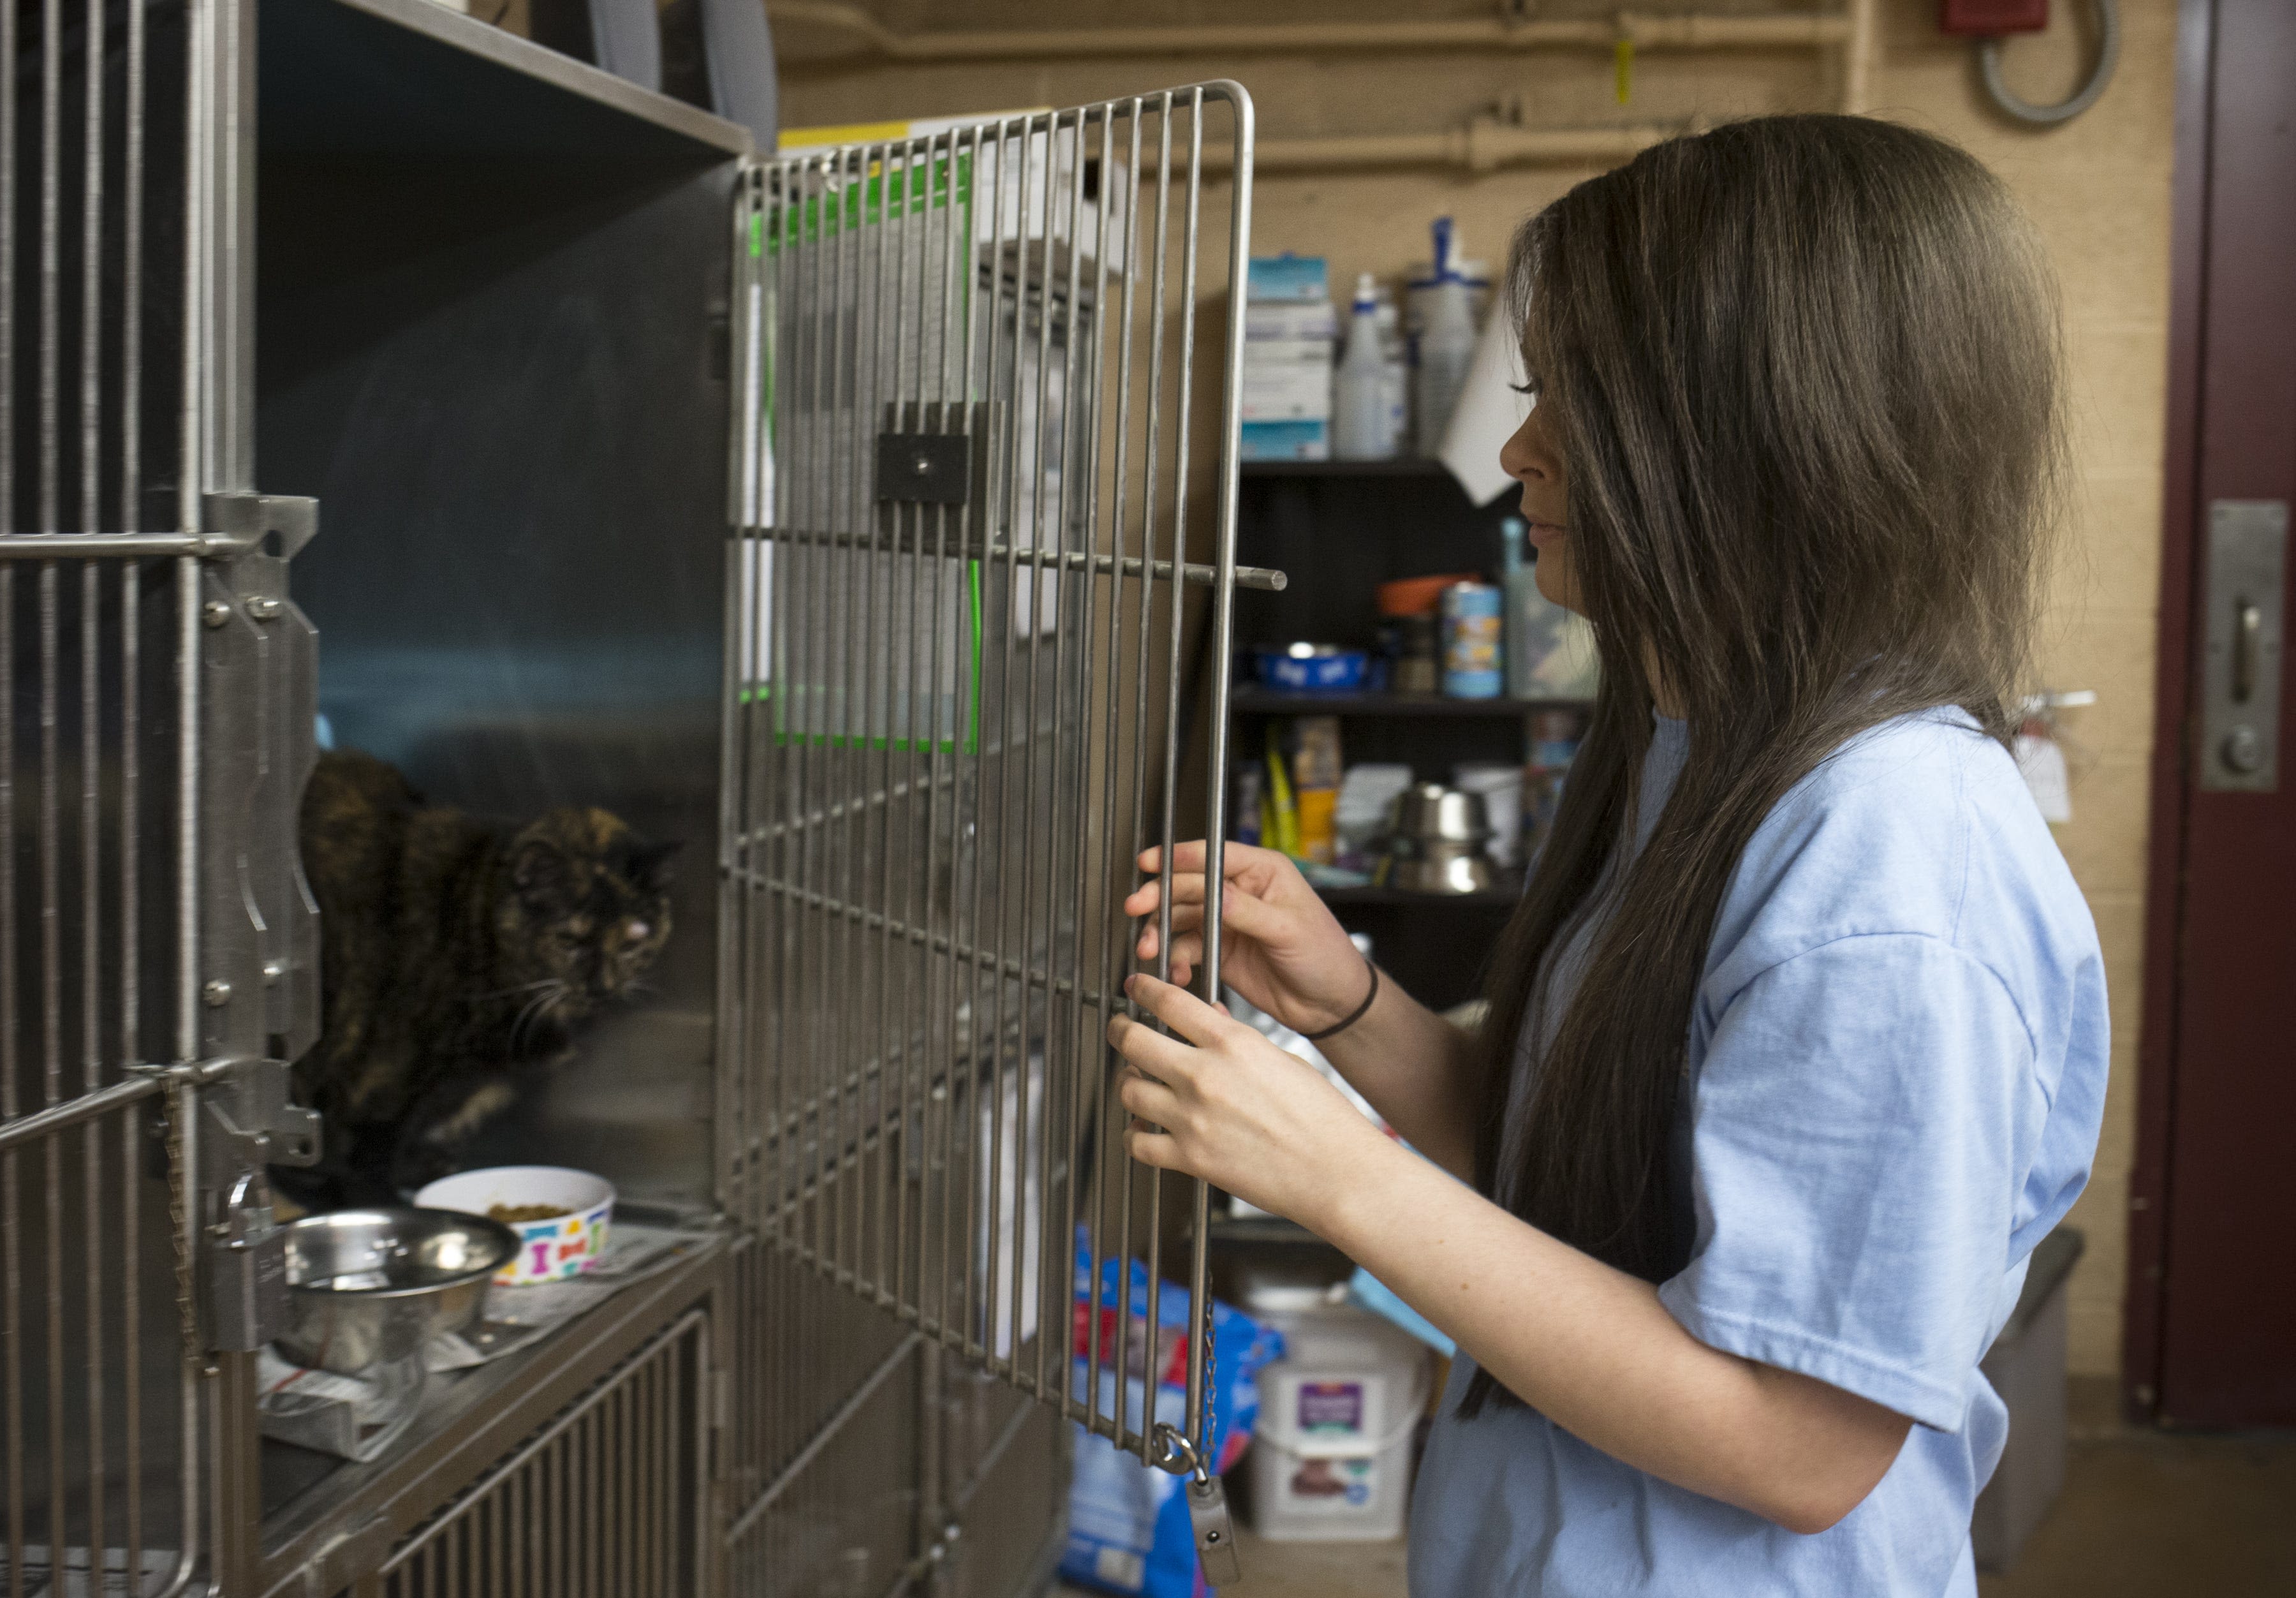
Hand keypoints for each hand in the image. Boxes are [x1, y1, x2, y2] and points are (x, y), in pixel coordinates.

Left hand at [1109, 972, 1392, 1229]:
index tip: (1136, 988)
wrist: (1336, 1173)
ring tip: (1135, 1080)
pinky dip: (1134, 1134)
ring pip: (1129, 1089)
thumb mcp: (1283, 1059)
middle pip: (1134, 1040)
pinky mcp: (1190, 1159)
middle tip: (1121, 1030)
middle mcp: (1204, 1076)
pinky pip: (1138, 1143)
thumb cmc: (1322, 1118)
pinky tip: (1141, 1129)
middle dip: (1121, 1030)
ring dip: (1128, 1081)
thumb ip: (1238, 1040)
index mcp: (1232, 1044)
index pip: (1169, 1002)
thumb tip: (1210, 1020)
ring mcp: (1192, 1118)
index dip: (1144, 989)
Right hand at [1123, 841, 1369, 1035]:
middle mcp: (1239, 892)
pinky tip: (1175, 973)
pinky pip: (1186, 949)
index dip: (1179, 857)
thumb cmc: (1325, 956)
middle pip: (1188, 886)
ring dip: (1161, 933)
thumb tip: (1213, 895)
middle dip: (1160, 897)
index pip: (1213, 856)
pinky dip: (1175, 961)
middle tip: (1138, 908)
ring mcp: (1226, 922)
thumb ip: (1247, 910)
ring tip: (1151, 951)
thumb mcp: (1288, 929)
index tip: (1150, 862)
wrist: (1331, 1004)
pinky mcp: (1218, 951)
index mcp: (1261, 872)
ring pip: (1180, 919)